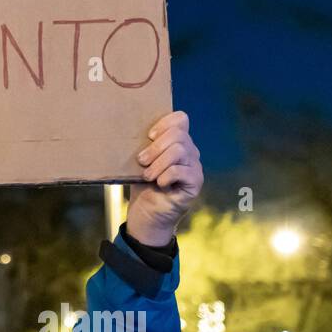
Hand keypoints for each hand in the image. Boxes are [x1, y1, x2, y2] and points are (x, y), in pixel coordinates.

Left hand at [127, 110, 202, 245]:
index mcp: (177, 141)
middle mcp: (189, 151)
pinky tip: (159, 184)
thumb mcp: (141, 160)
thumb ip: (146, 145)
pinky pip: (181, 171)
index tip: (148, 136)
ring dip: (158, 163)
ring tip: (147, 176)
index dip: (164, 123)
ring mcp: (194, 166)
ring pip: (179, 151)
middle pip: (178, 134)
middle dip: (155, 147)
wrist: (147, 212)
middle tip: (141, 161)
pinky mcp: (196, 182)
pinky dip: (165, 176)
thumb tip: (136, 132)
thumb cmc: (143, 184)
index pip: (180, 119)